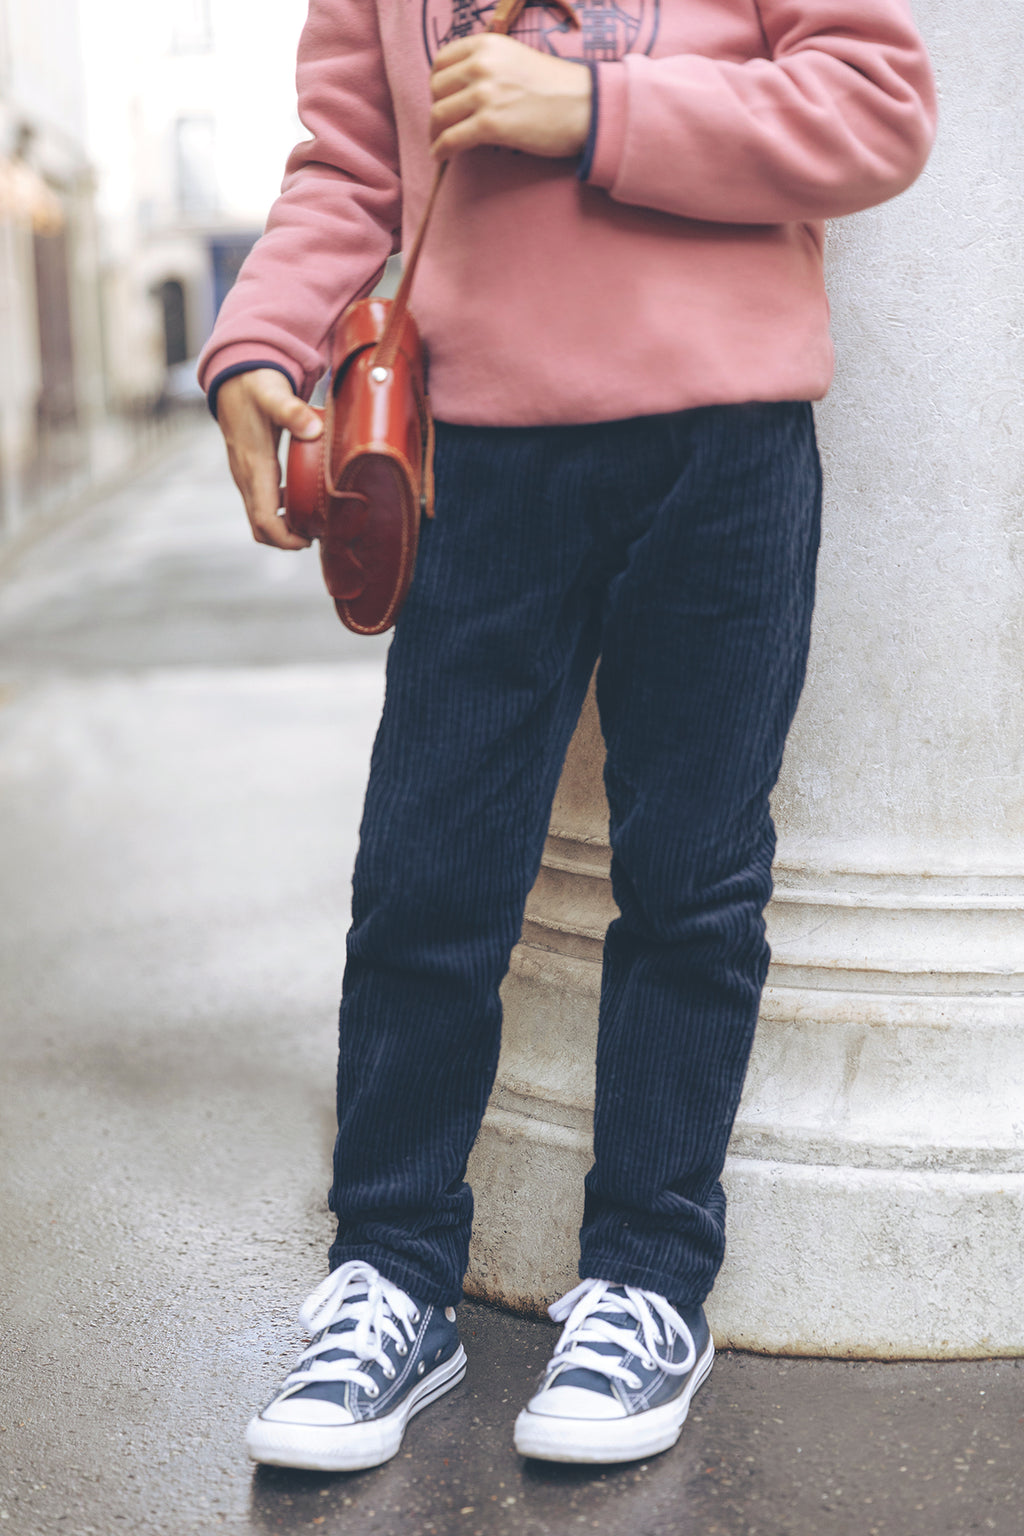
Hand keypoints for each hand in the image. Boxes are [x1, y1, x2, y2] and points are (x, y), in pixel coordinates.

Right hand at [215, 369, 322, 549]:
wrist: (233, 376)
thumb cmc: (255, 385)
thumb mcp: (273, 394)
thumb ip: (292, 411)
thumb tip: (314, 430)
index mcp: (254, 466)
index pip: (264, 520)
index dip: (286, 538)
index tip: (310, 539)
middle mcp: (246, 477)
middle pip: (261, 527)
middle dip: (287, 540)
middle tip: (318, 536)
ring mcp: (245, 476)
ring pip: (260, 518)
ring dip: (284, 528)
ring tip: (315, 523)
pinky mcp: (250, 472)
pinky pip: (262, 504)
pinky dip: (281, 513)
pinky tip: (302, 504)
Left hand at [429, 33, 591, 161]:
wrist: (585, 106)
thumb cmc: (555, 87)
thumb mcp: (516, 58)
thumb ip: (487, 65)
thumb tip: (460, 89)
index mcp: (487, 44)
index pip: (441, 62)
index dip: (438, 84)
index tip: (444, 100)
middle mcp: (482, 64)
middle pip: (437, 89)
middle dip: (437, 110)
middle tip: (443, 127)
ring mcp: (485, 94)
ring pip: (439, 115)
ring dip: (436, 133)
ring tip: (440, 144)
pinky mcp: (490, 124)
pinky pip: (451, 139)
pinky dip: (441, 150)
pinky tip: (441, 157)